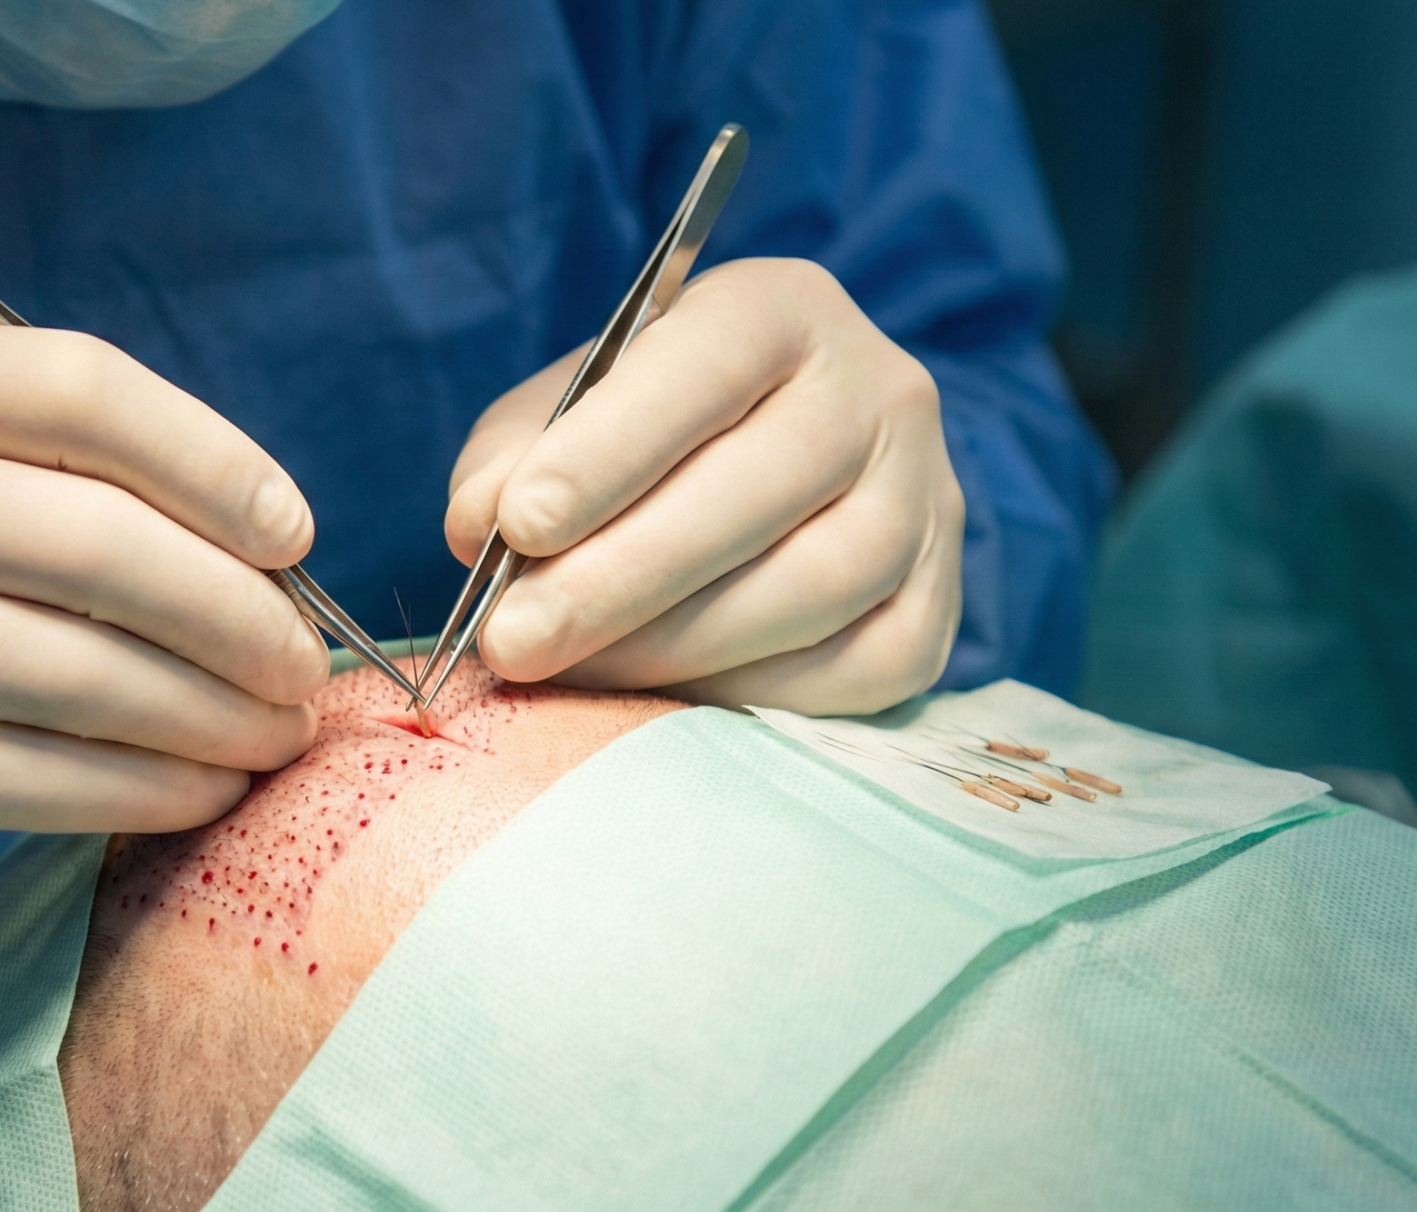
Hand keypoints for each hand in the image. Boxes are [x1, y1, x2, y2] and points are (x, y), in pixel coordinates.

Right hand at [0, 325, 326, 957]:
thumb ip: (15, 476)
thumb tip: (247, 539)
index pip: (76, 386)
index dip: (212, 458)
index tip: (288, 532)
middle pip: (105, 541)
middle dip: (240, 615)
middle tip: (303, 667)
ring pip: (91, 673)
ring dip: (215, 716)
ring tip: (274, 736)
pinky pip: (48, 776)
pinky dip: (149, 789)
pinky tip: (199, 794)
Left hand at [445, 258, 963, 714]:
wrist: (771, 474)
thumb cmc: (649, 434)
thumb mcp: (568, 411)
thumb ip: (514, 456)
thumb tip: (480, 527)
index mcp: (782, 309)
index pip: (705, 366)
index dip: (611, 451)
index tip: (520, 525)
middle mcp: (881, 391)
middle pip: (759, 489)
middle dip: (620, 577)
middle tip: (516, 640)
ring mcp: (927, 500)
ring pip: (812, 585)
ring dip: (674, 645)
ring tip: (571, 671)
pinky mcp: (936, 605)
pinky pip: (856, 668)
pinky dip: (749, 692)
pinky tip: (665, 696)